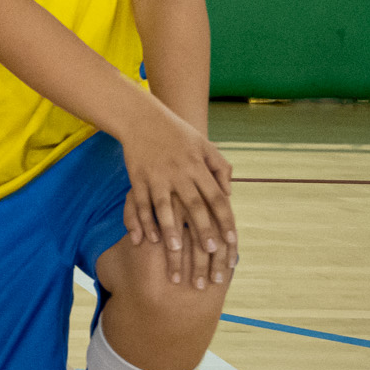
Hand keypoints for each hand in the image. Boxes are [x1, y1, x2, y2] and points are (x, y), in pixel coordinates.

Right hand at [120, 111, 237, 288]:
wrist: (141, 117)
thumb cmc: (177, 132)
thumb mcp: (204, 144)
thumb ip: (220, 167)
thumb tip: (229, 193)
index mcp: (198, 166)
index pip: (216, 197)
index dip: (225, 219)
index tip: (232, 240)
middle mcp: (179, 173)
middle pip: (194, 206)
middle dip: (203, 229)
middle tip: (210, 252)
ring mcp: (157, 176)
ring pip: (165, 207)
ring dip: (171, 229)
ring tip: (176, 250)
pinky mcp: (137, 177)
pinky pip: (141, 203)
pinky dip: (145, 221)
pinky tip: (148, 239)